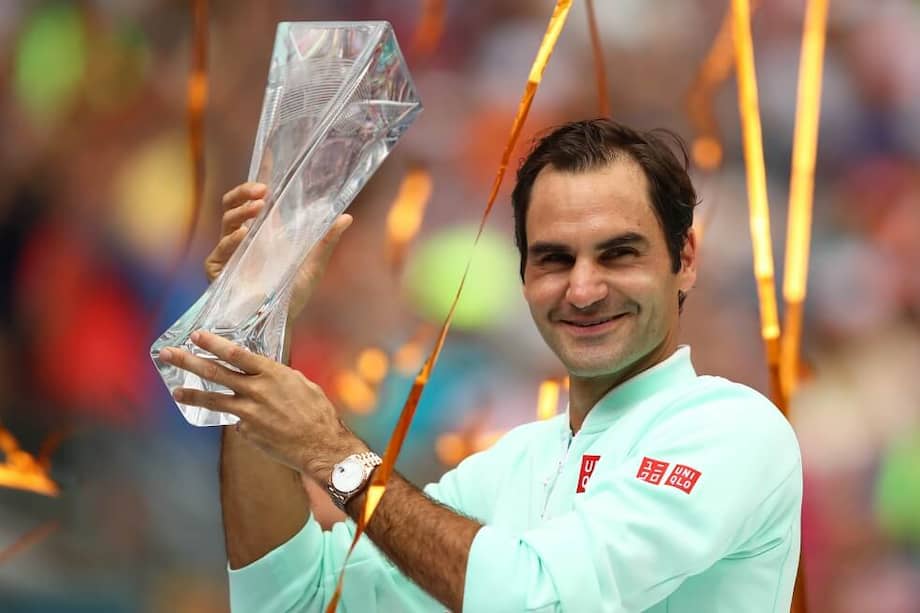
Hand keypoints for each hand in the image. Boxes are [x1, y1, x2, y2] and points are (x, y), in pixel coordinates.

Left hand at [159, 330, 367, 479]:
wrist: (321, 445)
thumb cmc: (317, 412)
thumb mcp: (300, 383)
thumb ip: (277, 376)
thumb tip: (263, 374)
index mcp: (272, 373)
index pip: (236, 354)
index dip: (214, 343)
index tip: (196, 336)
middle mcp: (256, 391)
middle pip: (215, 373)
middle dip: (189, 362)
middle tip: (168, 355)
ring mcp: (249, 413)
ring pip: (214, 400)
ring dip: (192, 394)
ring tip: (176, 391)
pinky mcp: (247, 432)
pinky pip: (239, 422)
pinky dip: (243, 419)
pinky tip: (260, 425)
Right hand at [204, 182, 352, 321]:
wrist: (281, 324)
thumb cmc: (295, 295)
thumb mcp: (314, 265)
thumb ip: (326, 241)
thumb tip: (346, 216)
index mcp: (264, 233)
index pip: (253, 200)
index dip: (256, 182)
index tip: (268, 167)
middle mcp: (244, 239)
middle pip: (233, 204)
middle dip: (244, 193)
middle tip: (263, 190)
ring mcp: (229, 253)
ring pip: (227, 222)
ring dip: (241, 212)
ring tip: (258, 209)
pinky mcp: (218, 271)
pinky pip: (221, 250)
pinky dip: (232, 241)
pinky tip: (245, 235)